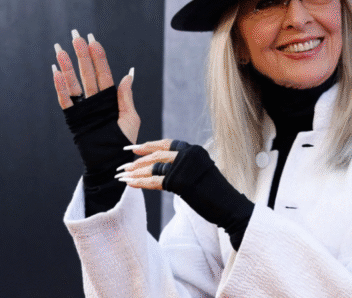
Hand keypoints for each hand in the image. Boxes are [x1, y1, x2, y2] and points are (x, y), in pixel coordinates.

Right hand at [52, 30, 139, 143]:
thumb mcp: (130, 117)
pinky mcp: (74, 118)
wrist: (111, 160)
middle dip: (81, 54)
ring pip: (74, 83)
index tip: (93, 39)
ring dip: (66, 67)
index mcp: (111, 97)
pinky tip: (56, 73)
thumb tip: (128, 74)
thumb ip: (126, 96)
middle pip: (87, 72)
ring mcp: (84, 107)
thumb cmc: (123, 140)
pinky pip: (65, 100)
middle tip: (75, 36)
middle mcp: (95, 99)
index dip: (98, 56)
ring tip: (59, 50)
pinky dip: (60, 87)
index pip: (103, 72)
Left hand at [117, 139, 253, 249]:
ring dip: (135, 172)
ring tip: (122, 176)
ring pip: (153, 167)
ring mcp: (184, 167)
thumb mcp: (200, 174)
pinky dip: (139, 183)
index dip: (149, 145)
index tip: (134, 149)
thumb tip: (165, 171)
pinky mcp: (180, 182)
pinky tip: (129, 184)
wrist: (229, 206)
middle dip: (137, 160)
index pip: (167, 144)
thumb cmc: (216, 194)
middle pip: (157, 154)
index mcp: (194, 150)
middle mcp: (189, 154)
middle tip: (123, 165)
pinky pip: (154, 182)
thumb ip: (184, 168)